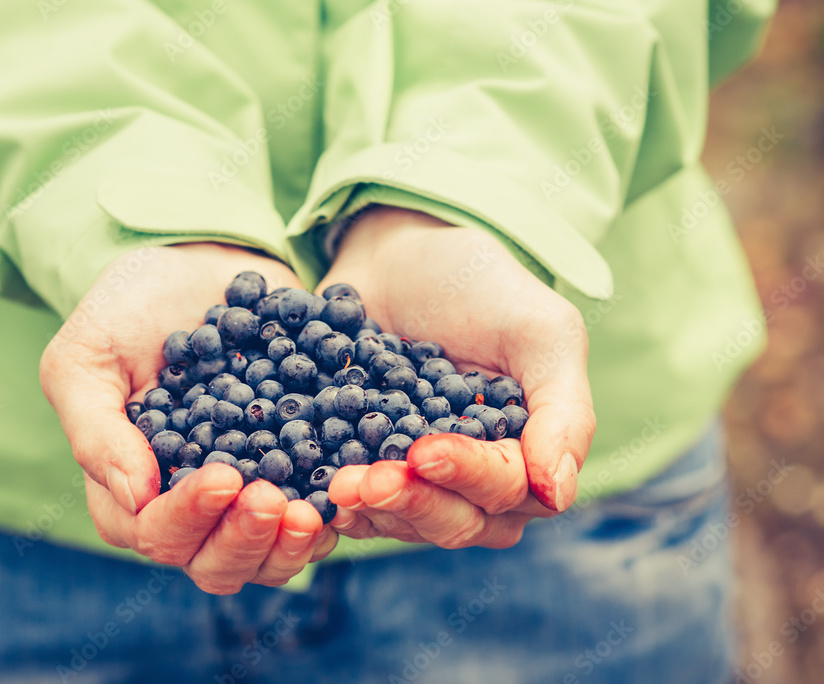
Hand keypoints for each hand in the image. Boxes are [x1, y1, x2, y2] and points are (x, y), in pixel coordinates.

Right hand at [40, 243, 337, 592]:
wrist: (198, 263)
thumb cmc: (128, 309)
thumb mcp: (86, 358)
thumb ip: (96, 430)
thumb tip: (136, 499)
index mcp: (131, 491)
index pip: (155, 532)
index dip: (189, 516)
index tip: (222, 477)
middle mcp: (189, 506)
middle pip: (215, 563)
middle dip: (245, 538)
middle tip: (274, 499)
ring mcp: (245, 493)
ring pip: (268, 556)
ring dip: (292, 543)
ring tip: (317, 508)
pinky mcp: (292, 469)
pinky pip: (314, 514)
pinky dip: (332, 512)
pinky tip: (349, 490)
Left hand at [321, 207, 595, 547]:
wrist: (398, 256)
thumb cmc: (479, 285)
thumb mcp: (541, 331)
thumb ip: (565, 412)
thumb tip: (557, 495)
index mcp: (527, 450)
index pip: (507, 489)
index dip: (469, 476)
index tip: (427, 451)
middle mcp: (476, 478)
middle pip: (456, 521)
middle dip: (415, 503)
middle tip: (369, 480)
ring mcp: (418, 478)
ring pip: (405, 523)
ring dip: (374, 509)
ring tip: (339, 486)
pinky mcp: (368, 468)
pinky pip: (359, 505)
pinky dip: (341, 506)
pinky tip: (321, 495)